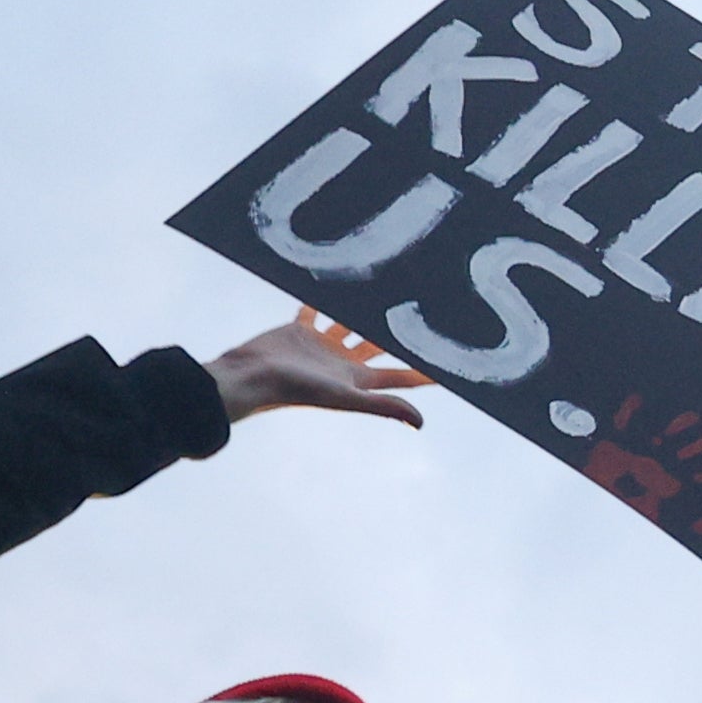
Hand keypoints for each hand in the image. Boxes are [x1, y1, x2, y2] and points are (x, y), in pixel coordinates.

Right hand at [205, 309, 433, 428]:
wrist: (251, 378)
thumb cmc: (296, 390)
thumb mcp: (345, 397)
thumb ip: (383, 406)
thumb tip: (420, 423)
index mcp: (358, 381)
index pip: (400, 375)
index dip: (425, 371)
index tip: (450, 361)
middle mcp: (343, 363)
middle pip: (380, 345)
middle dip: (398, 331)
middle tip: (420, 307)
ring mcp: (321, 346)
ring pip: (350, 323)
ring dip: (364, 309)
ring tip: (384, 287)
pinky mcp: (300, 330)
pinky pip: (316, 309)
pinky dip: (324, 297)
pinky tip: (335, 279)